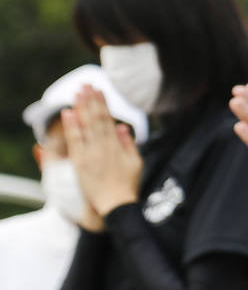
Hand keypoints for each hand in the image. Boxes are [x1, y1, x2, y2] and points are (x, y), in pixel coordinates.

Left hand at [62, 86, 140, 221]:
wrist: (117, 205)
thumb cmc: (129, 185)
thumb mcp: (137, 162)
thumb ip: (128, 143)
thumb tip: (122, 126)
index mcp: (117, 145)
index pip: (108, 119)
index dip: (103, 104)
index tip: (99, 90)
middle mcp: (103, 146)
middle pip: (96, 118)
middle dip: (91, 100)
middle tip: (86, 85)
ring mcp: (91, 154)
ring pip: (85, 126)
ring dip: (81, 108)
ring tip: (77, 93)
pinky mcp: (80, 162)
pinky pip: (74, 141)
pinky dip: (71, 126)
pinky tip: (68, 113)